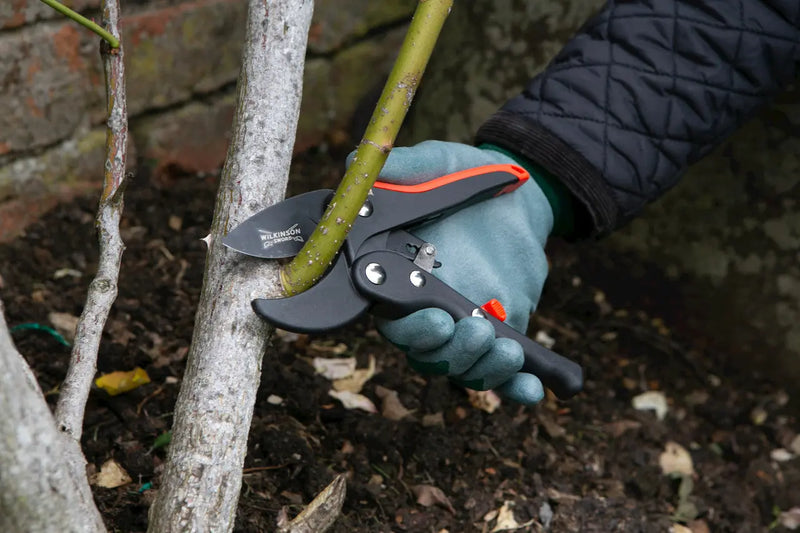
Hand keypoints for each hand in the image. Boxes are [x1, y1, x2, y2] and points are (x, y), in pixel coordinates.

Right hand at [352, 141, 554, 403]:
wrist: (514, 193)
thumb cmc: (462, 177)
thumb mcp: (436, 164)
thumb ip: (403, 168)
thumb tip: (356, 169)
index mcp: (403, 277)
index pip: (395, 319)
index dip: (412, 328)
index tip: (438, 318)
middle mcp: (428, 309)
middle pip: (428, 354)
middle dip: (452, 351)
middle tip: (478, 329)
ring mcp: (464, 324)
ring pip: (463, 368)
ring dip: (483, 369)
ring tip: (508, 351)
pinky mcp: (500, 330)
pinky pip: (502, 372)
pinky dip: (515, 387)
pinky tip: (533, 389)